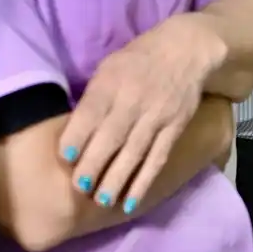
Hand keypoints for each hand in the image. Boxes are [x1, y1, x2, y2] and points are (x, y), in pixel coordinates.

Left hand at [58, 14, 225, 213]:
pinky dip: (144, 181)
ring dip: (116, 179)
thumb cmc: (137, 60)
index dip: (77, 136)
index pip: (91, 113)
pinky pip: (157, 158)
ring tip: (101, 201)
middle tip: (79, 188)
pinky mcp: (175, 128)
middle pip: (111, 137)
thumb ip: (93, 99)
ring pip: (134, 153)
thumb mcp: (109, 68)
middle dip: (93, 165)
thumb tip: (73, 136)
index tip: (65, 158)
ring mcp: (157, 116)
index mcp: (111, 83)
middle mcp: (133, 100)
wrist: (187, 50)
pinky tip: (131, 201)